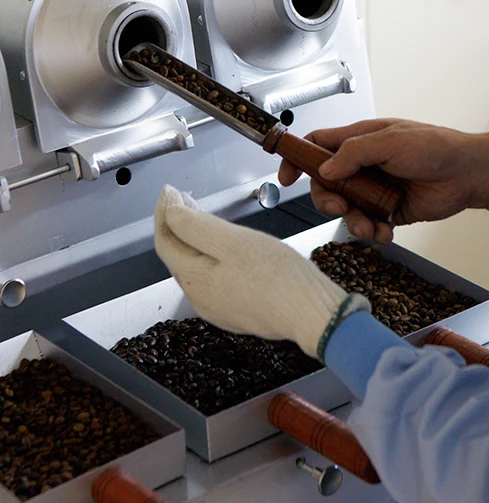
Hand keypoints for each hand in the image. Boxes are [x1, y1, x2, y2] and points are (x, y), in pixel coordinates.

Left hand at [153, 186, 369, 359]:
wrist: (310, 313)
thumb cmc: (277, 276)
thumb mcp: (234, 240)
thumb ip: (197, 225)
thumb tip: (171, 212)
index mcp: (194, 278)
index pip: (165, 239)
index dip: (164, 211)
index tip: (169, 189)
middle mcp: (200, 297)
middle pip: (179, 254)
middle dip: (178, 224)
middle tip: (185, 198)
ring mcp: (218, 307)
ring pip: (197, 267)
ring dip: (195, 240)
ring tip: (204, 217)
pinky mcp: (238, 311)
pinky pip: (216, 280)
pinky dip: (213, 257)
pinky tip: (228, 248)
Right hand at [278, 119, 488, 243]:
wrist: (468, 174)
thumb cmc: (435, 147)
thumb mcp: (392, 141)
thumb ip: (355, 153)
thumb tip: (325, 169)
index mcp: (360, 141)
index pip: (317, 145)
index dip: (297, 158)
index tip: (285, 176)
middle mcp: (363, 165)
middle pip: (325, 184)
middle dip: (326, 199)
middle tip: (340, 207)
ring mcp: (374, 189)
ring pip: (345, 209)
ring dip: (352, 222)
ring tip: (370, 226)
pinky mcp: (388, 211)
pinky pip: (368, 225)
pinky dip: (373, 232)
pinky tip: (386, 230)